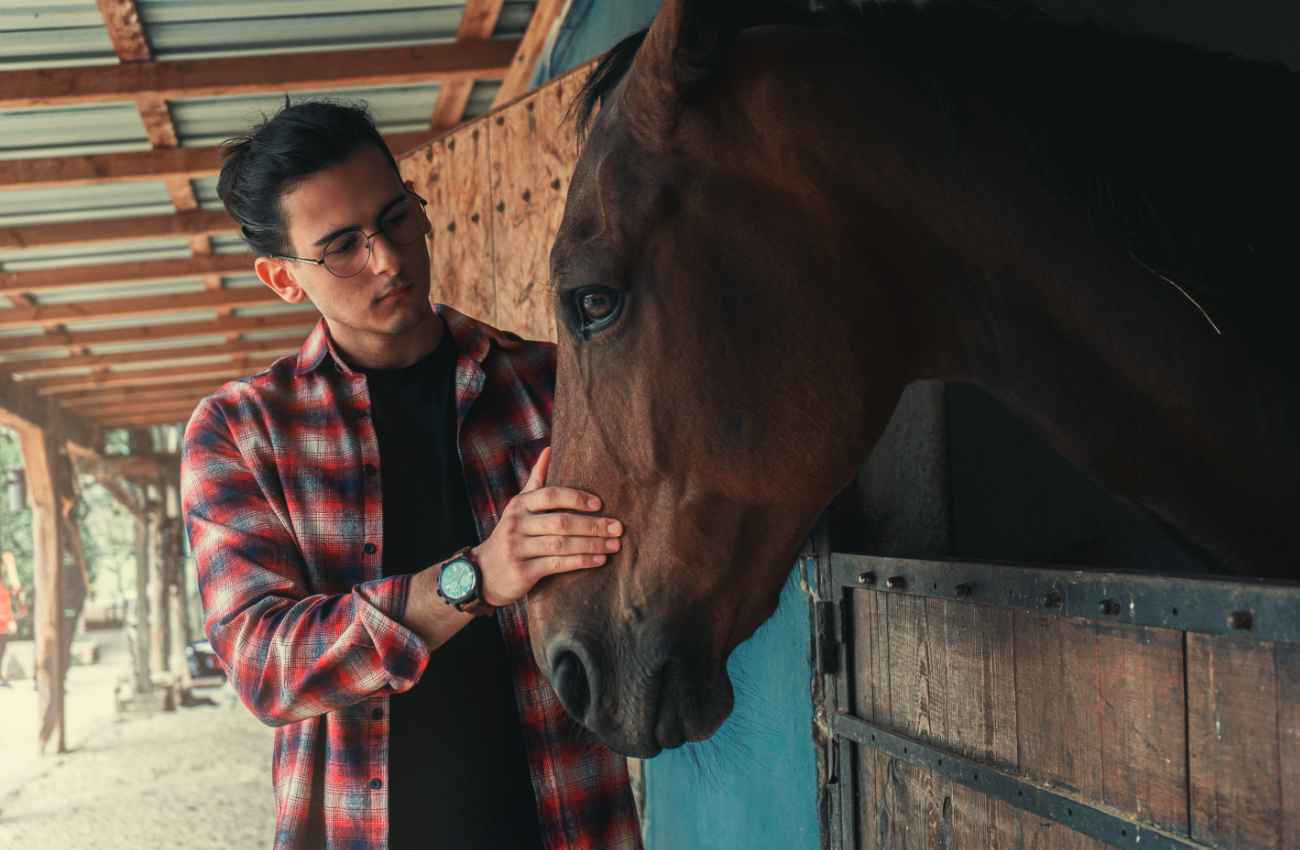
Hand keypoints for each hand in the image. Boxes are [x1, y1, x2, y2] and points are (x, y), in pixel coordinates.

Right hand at [472, 447, 621, 605]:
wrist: (483, 573)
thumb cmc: (511, 535)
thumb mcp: (519, 506)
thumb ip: (536, 480)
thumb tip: (550, 449)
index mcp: (519, 505)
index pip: (550, 495)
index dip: (576, 498)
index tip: (600, 504)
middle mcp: (516, 524)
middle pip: (560, 522)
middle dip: (592, 525)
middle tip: (618, 527)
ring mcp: (518, 548)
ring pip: (561, 544)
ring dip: (592, 545)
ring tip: (614, 544)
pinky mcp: (522, 571)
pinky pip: (557, 565)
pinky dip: (580, 562)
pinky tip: (599, 560)